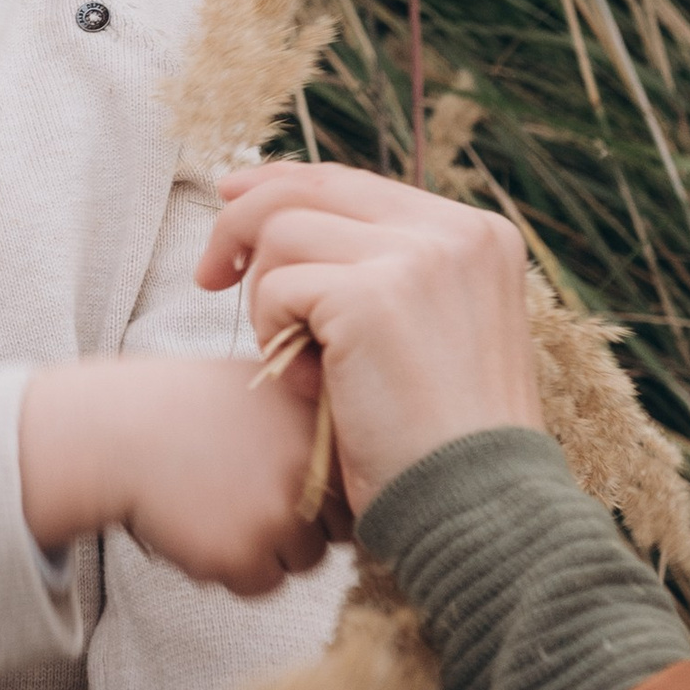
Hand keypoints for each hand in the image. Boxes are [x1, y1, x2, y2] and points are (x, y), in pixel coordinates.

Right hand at [20, 353, 332, 591]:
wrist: (115, 433)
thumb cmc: (182, 408)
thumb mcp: (258, 387)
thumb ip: (308, 421)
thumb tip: (352, 469)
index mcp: (317, 426)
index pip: (350, 487)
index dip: (318, 495)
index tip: (279, 485)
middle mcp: (308, 470)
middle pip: (335, 530)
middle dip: (298, 526)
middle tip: (245, 502)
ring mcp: (279, 515)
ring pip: (302, 562)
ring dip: (265, 550)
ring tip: (216, 512)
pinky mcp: (244, 555)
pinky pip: (260, 585)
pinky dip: (231, 570)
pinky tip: (197, 531)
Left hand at [196, 167, 540, 525]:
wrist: (479, 507)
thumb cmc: (441, 439)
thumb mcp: (432, 333)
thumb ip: (384, 273)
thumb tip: (284, 220)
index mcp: (477, 235)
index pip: (354, 182)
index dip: (281, 185)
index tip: (232, 202)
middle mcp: (455, 231)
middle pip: (309, 187)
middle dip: (241, 222)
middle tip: (210, 276)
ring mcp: (417, 258)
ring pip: (282, 232)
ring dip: (268, 301)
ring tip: (303, 363)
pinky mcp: (373, 296)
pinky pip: (276, 288)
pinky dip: (274, 335)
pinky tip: (312, 383)